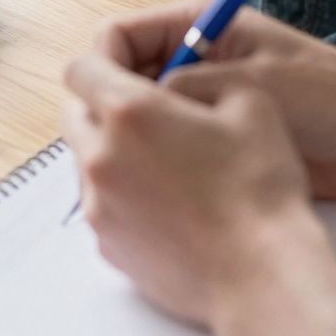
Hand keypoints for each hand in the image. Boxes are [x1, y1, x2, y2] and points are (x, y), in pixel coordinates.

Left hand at [63, 50, 323, 328]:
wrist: (261, 275)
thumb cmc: (259, 187)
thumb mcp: (249, 100)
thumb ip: (200, 78)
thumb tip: (178, 83)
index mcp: (129, 112)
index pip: (81, 67)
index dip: (106, 60)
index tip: (133, 67)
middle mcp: (101, 158)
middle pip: (74, 114)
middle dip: (103, 105)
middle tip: (149, 112)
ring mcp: (99, 208)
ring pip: (86, 162)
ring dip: (111, 150)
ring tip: (164, 160)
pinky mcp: (108, 247)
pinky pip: (101, 204)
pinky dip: (122, 194)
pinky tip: (168, 202)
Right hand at [95, 1, 335, 197]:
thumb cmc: (325, 97)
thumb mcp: (242, 86)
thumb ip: (177, 88)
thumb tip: (118, 105)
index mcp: (199, 23)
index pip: (120, 36)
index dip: (103, 70)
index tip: (104, 111)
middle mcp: (193, 55)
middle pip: (123, 78)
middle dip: (116, 111)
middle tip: (119, 150)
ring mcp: (202, 97)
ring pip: (142, 118)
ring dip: (137, 141)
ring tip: (142, 171)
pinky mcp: (213, 135)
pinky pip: (168, 146)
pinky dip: (159, 162)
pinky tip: (164, 185)